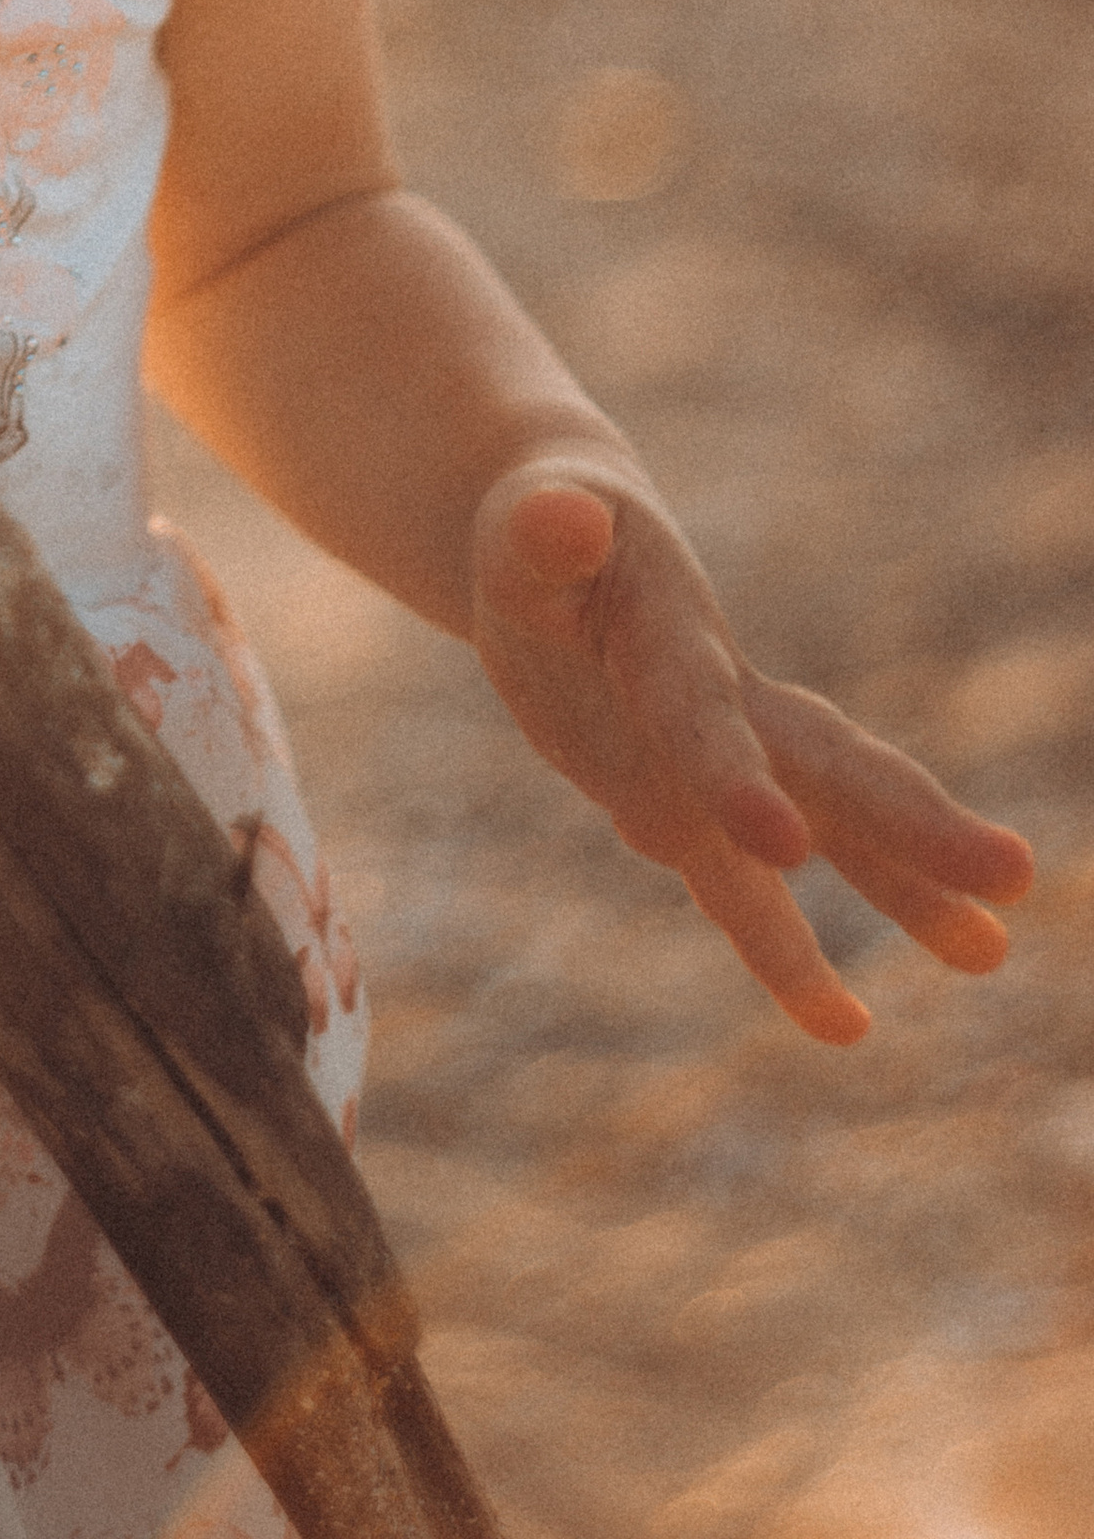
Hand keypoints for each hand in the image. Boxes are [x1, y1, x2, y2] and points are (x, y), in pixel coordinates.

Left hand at [470, 459, 1033, 1042]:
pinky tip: (841, 1021)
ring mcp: (715, 757)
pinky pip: (740, 887)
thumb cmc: (537, 529)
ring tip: (990, 953)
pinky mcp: (684, 802)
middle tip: (1016, 878)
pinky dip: (781, 949)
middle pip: (826, 767)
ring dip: (901, 890)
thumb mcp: (523, 525)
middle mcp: (721, 702)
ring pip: (821, 828)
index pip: (700, 716)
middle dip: (911, 827)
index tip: (781, 848)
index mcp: (671, 638)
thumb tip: (565, 517)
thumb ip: (543, 530)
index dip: (732, 778)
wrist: (558, 543)